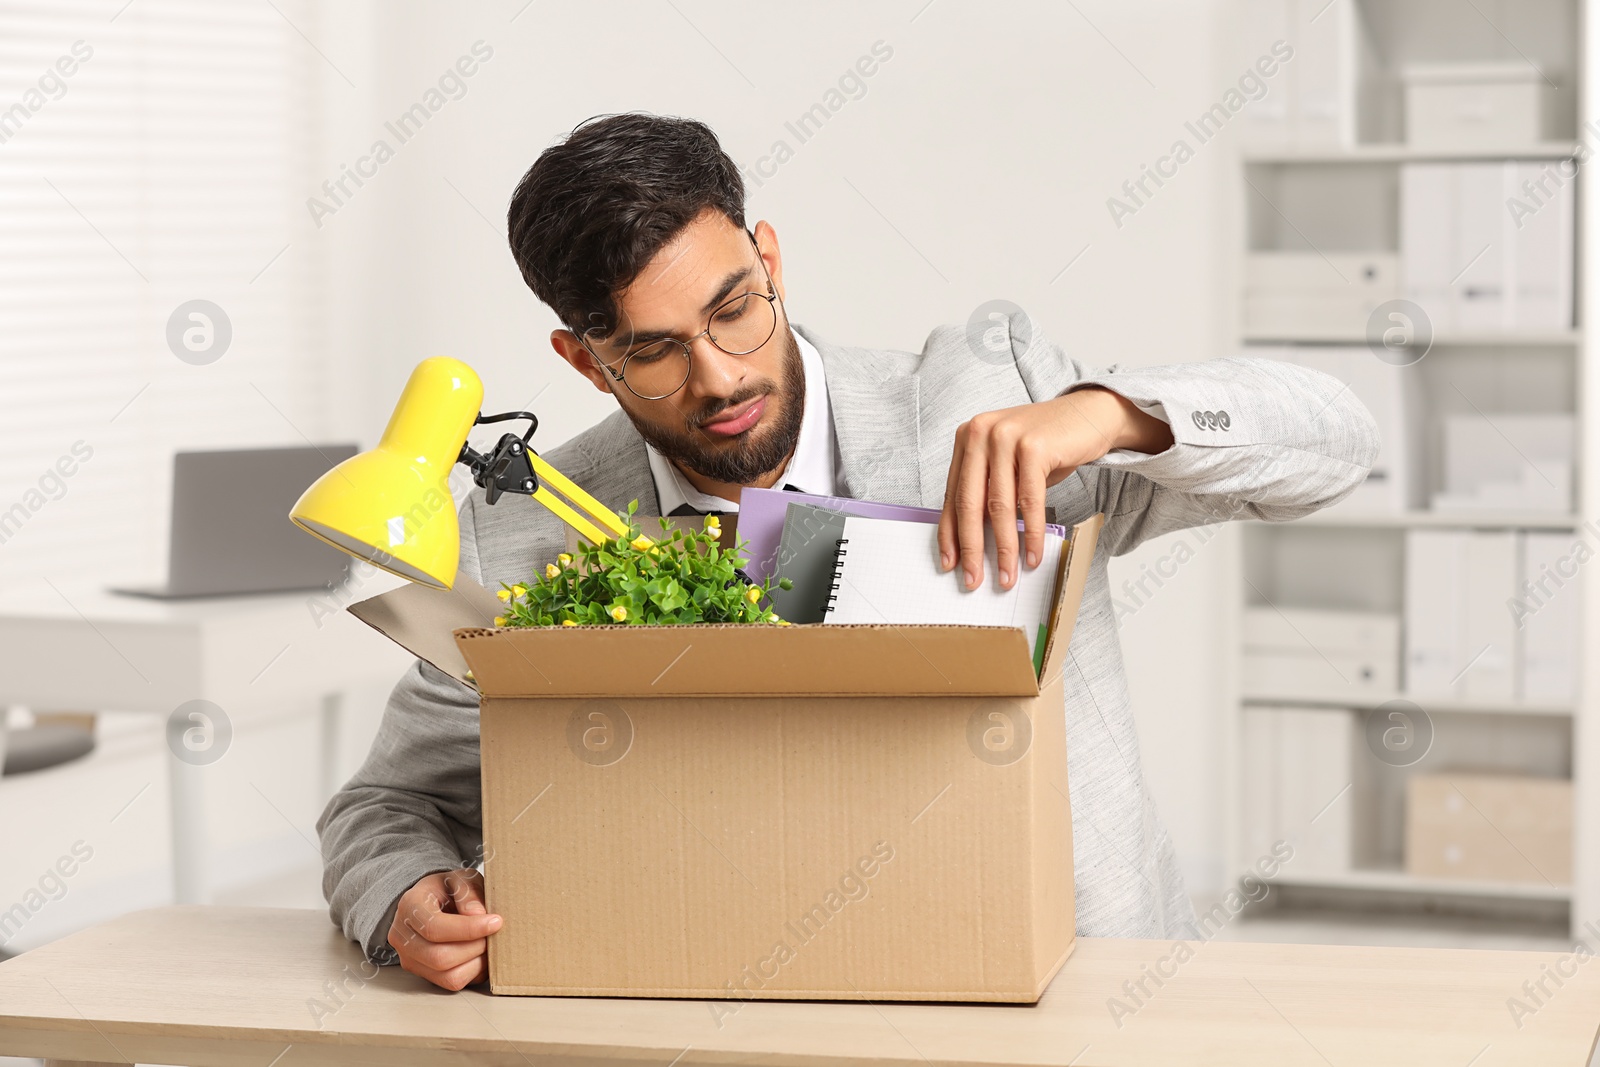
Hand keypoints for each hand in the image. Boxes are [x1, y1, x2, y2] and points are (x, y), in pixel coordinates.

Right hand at [387, 869, 501, 989]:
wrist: (432, 902)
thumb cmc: (447, 889)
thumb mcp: (461, 879)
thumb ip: (469, 893)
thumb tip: (479, 915)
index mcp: (409, 907)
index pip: (435, 927)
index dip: (469, 929)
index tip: (496, 921)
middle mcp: (402, 937)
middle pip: (440, 957)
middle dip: (475, 947)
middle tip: (494, 933)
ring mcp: (410, 960)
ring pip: (448, 976)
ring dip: (477, 963)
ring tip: (488, 943)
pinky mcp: (423, 975)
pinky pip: (453, 984)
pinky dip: (474, 972)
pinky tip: (480, 954)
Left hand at [937, 386, 1171, 589]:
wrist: (1087, 415)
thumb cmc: (1045, 445)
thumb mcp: (1006, 463)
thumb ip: (986, 490)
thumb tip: (972, 541)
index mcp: (967, 438)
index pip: (952, 495)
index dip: (949, 534)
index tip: (950, 564)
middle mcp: (980, 433)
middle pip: (970, 503)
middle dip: (972, 549)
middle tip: (973, 579)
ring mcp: (1006, 437)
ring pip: (999, 506)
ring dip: (1004, 548)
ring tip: (1007, 575)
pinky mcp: (1034, 446)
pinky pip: (1029, 501)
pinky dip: (1031, 533)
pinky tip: (1031, 555)